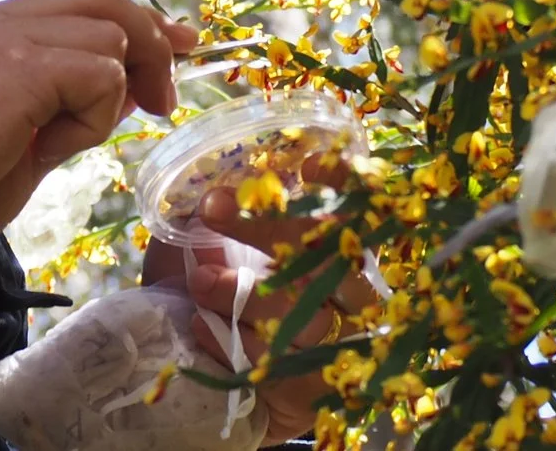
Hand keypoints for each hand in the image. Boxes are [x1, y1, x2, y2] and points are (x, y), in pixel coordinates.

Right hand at [0, 0, 195, 258]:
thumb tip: (127, 91)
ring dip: (107, 97)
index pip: (74, 1)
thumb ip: (65, 109)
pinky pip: (99, 73)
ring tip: (60, 146)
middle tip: (165, 98)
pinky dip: (93, 117)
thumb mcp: (17, 145)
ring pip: (108, 34)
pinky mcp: (18, 65)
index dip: (132, 23)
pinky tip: (48, 150)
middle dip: (150, 41)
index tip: (173, 46)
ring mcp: (3, 35)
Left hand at [142, 173, 382, 440]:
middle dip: (269, 227)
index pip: (356, 211)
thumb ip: (205, 224)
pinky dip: (233, 340)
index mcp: (333, 251)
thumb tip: (199, 191)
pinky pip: (279, 360)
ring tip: (199, 282)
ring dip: (241, 293)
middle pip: (330, 256)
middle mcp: (348, 296)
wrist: (208, 391)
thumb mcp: (199, 255)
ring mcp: (336, 345)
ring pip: (304, 312)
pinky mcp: (312, 389)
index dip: (344, 185)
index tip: (308, 165)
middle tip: (214, 208)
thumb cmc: (212, 307)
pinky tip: (200, 325)